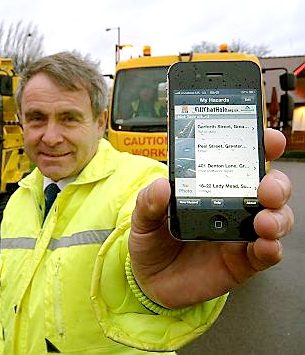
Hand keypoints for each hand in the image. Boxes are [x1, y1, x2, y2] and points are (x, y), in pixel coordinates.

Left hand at [128, 128, 293, 308]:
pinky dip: (271, 248)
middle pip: (269, 187)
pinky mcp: (243, 261)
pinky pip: (266, 253)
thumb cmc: (152, 241)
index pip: (242, 160)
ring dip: (278, 216)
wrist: (150, 281)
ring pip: (276, 218)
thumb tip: (160, 186)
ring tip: (264, 221)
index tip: (269, 139)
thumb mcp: (142, 218)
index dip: (261, 146)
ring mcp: (240, 233)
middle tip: (266, 188)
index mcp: (211, 186)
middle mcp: (232, 206)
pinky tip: (265, 245)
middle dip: (276, 183)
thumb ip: (148, 202)